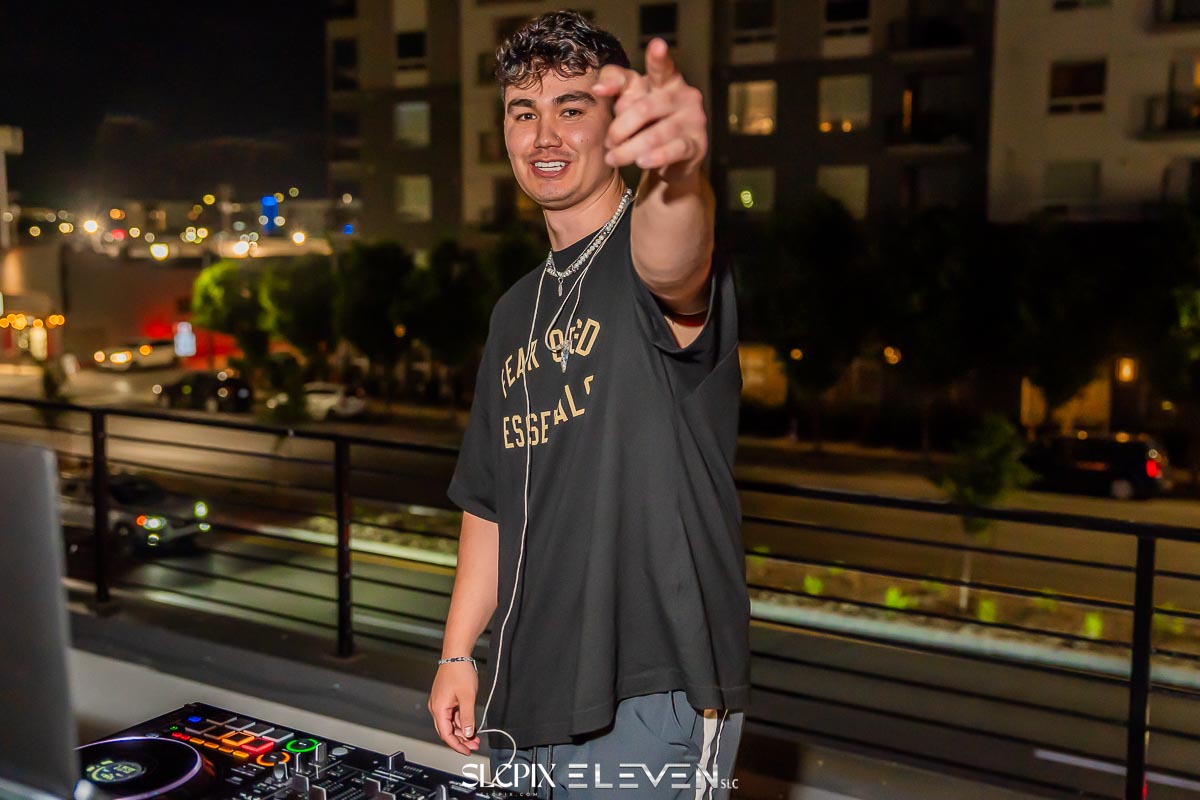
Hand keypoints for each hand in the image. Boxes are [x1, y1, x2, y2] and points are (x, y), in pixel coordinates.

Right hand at [428, 662, 480, 754]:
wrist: (456, 655)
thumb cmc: (459, 672)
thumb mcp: (468, 697)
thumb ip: (467, 717)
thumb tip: (468, 733)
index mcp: (439, 708)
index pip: (446, 734)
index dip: (457, 745)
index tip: (467, 751)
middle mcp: (436, 707)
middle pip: (447, 730)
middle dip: (461, 740)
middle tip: (474, 745)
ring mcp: (440, 702)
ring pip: (451, 723)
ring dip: (463, 730)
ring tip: (476, 736)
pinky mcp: (445, 698)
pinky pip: (452, 714)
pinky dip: (461, 721)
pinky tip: (471, 724)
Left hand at [592, 37, 706, 180]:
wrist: (672, 159)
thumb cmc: (648, 122)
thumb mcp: (631, 99)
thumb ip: (615, 84)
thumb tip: (598, 88)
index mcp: (668, 80)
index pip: (660, 68)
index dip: (658, 58)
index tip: (657, 45)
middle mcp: (684, 95)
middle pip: (645, 108)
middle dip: (620, 128)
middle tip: (608, 143)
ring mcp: (694, 119)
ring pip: (657, 133)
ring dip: (629, 149)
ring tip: (614, 158)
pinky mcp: (697, 144)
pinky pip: (674, 150)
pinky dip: (655, 157)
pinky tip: (641, 162)